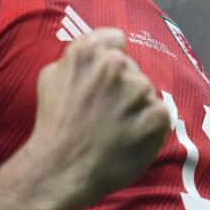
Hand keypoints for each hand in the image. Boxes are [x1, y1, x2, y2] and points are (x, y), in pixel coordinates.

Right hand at [26, 28, 170, 208]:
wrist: (61, 170)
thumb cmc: (54, 125)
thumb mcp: (50, 76)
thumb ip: (76, 55)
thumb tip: (98, 48)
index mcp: (88, 51)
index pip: (116, 39)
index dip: (110, 58)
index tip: (105, 78)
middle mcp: (114, 65)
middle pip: (132, 69)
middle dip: (123, 87)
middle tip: (105, 112)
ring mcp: (138, 90)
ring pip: (146, 91)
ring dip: (136, 107)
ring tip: (115, 129)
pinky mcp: (156, 115)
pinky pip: (159, 113)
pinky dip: (149, 126)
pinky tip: (129, 139)